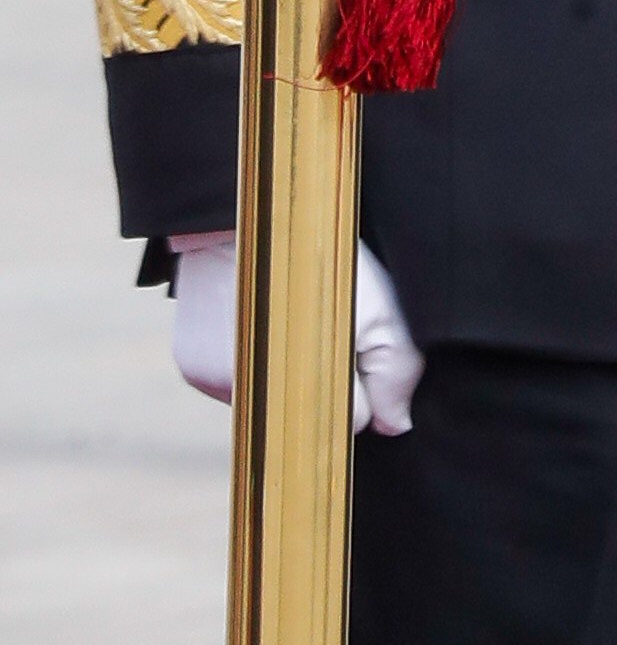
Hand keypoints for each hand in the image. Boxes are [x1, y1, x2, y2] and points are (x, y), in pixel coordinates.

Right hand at [163, 231, 421, 435]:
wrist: (242, 218)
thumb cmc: (321, 256)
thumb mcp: (381, 308)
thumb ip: (396, 372)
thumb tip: (393, 426)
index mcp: (310, 382)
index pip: (352, 421)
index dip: (362, 384)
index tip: (355, 346)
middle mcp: (259, 394)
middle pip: (309, 415)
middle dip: (325, 381)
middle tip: (322, 328)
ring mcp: (219, 385)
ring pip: (270, 401)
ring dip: (285, 372)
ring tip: (286, 319)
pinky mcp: (193, 372)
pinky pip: (233, 385)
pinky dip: (250, 362)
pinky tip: (254, 324)